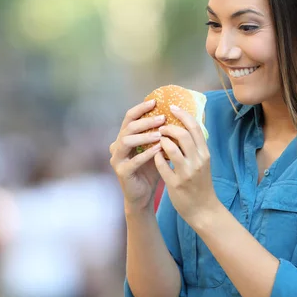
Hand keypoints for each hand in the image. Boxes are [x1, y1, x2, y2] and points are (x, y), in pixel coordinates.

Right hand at [109, 99, 165, 213]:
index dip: (141, 108)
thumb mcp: (157, 149)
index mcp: (125, 137)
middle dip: (146, 121)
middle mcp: (117, 145)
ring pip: (126, 141)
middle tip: (162, 118)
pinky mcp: (121, 172)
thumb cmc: (151, 170)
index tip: (155, 101)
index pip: (130, 117)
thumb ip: (162, 134)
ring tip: (161, 134)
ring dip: (144, 136)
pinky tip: (159, 150)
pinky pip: (133, 160)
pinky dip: (147, 154)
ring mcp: (117, 159)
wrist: (143, 195)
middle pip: (128, 127)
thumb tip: (179, 116)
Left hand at [154, 105, 220, 224]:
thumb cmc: (201, 183)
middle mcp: (198, 161)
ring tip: (156, 140)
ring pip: (171, 149)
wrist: (203, 209)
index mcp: (205, 153)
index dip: (182, 114)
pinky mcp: (176, 184)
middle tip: (161, 126)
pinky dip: (156, 158)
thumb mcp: (203, 162)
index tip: (172, 107)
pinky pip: (162, 166)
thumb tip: (187, 125)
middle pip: (183, 134)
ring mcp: (187, 173)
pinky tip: (154, 156)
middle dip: (168, 127)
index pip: (195, 127)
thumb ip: (196, 146)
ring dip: (160, 141)